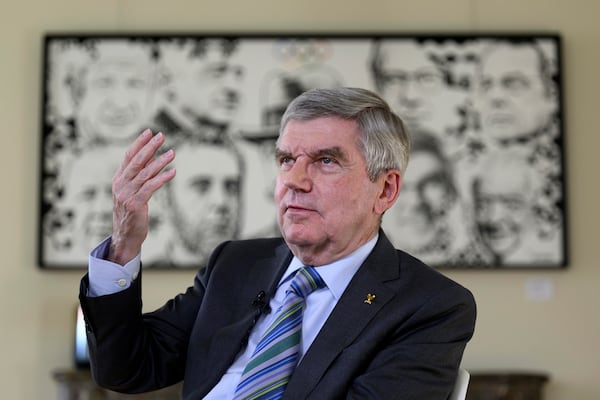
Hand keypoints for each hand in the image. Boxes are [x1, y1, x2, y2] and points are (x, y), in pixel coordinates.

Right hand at [109, 129, 175, 264]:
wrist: (125, 237)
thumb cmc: (131, 213)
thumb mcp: (132, 191)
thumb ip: (139, 175)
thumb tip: (151, 158)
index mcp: (119, 179)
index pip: (128, 156)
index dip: (139, 143)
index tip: (149, 131)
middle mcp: (120, 185)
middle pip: (136, 161)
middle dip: (149, 147)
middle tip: (161, 136)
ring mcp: (126, 194)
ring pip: (145, 174)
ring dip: (159, 162)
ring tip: (173, 153)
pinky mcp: (135, 204)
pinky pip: (150, 187)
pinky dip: (162, 178)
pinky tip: (172, 172)